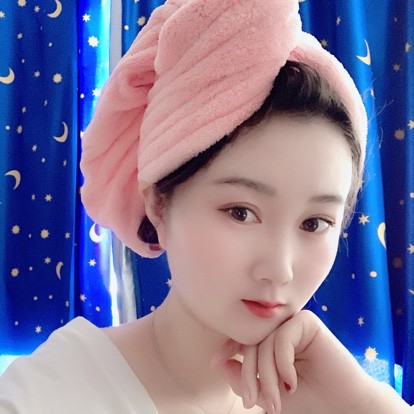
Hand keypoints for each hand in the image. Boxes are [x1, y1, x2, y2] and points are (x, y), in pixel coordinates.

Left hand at [212, 310, 375, 413]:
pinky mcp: (307, 322)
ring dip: (267, 375)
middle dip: (250, 375)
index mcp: (271, 343)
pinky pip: (282, 338)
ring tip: (276, 402)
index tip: (215, 361)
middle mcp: (280, 331)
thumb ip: (243, 378)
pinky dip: (282, 362)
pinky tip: (292, 381)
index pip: (244, 339)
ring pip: (265, 343)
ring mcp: (293, 325)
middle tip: (252, 400)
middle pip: (252, 343)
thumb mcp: (266, 392)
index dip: (228, 348)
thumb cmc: (307, 402)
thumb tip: (219, 361)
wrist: (343, 407)